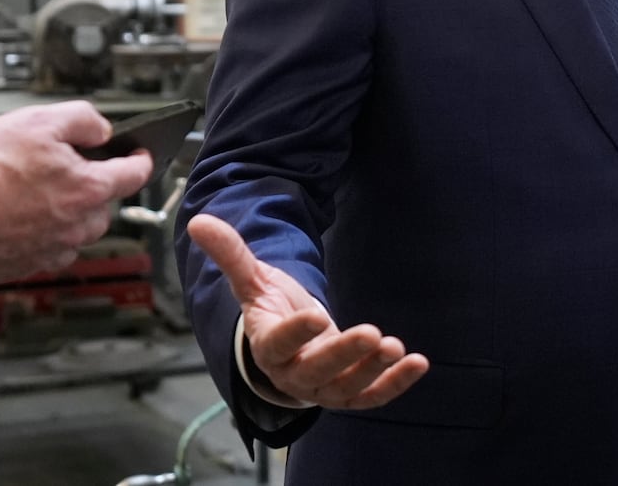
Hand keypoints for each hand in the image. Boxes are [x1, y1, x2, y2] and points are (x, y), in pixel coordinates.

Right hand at [0, 100, 153, 281]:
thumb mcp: (38, 121)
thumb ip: (82, 120)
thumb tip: (101, 129)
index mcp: (90, 189)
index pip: (136, 174)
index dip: (141, 158)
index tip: (141, 153)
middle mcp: (78, 225)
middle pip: (105, 205)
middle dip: (96, 187)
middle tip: (69, 170)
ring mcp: (52, 248)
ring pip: (78, 231)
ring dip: (72, 213)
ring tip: (40, 193)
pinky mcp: (26, 265)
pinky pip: (50, 250)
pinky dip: (45, 235)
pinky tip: (22, 218)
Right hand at [187, 214, 428, 409]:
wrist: (288, 348)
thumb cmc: (271, 311)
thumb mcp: (253, 281)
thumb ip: (232, 254)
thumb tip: (198, 220)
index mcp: (267, 346)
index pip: (278, 343)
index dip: (295, 332)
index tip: (315, 314)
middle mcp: (293, 373)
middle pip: (316, 371)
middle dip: (344, 355)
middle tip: (373, 333)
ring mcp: (322, 388)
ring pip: (346, 388)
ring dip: (374, 371)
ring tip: (396, 347)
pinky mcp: (349, 393)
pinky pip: (371, 396)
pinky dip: (395, 384)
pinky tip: (419, 363)